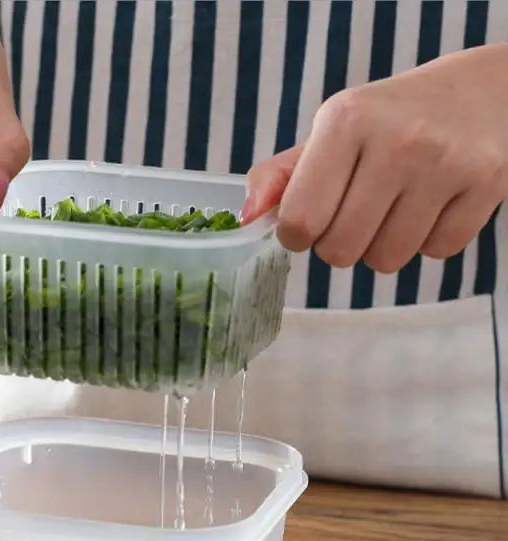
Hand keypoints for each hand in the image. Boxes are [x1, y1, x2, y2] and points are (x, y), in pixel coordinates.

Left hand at [244, 43, 507, 271]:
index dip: (297, 236)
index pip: (299, 220)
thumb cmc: (391, 120)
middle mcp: (397, 138)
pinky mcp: (488, 183)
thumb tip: (245, 217)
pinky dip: (429, 241)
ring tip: (396, 208)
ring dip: (382, 247)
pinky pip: (436, 252)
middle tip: (357, 212)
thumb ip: (280, 177)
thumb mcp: (332, 132)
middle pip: (339, 251)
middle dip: (339, 244)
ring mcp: (446, 162)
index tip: (309, 223)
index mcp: (346, 121)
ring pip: (385, 261)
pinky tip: (434, 205)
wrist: (486, 91)